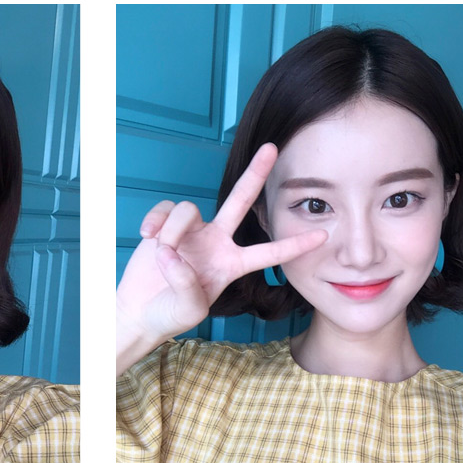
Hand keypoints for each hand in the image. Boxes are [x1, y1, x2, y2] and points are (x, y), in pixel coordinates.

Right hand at [117, 152, 314, 365]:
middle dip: (256, 173)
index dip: (294, 245)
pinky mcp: (166, 224)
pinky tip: (147, 237)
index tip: (322, 235)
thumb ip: (187, 284)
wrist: (141, 312)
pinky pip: (166, 209)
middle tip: (272, 148)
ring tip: (161, 254)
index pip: (268, 253)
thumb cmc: (170, 314)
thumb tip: (171, 253)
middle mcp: (217, 241)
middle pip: (241, 200)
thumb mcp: (189, 309)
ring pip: (189, 211)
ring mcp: (192, 231)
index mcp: (232, 265)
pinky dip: (155, 221)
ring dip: (173, 232)